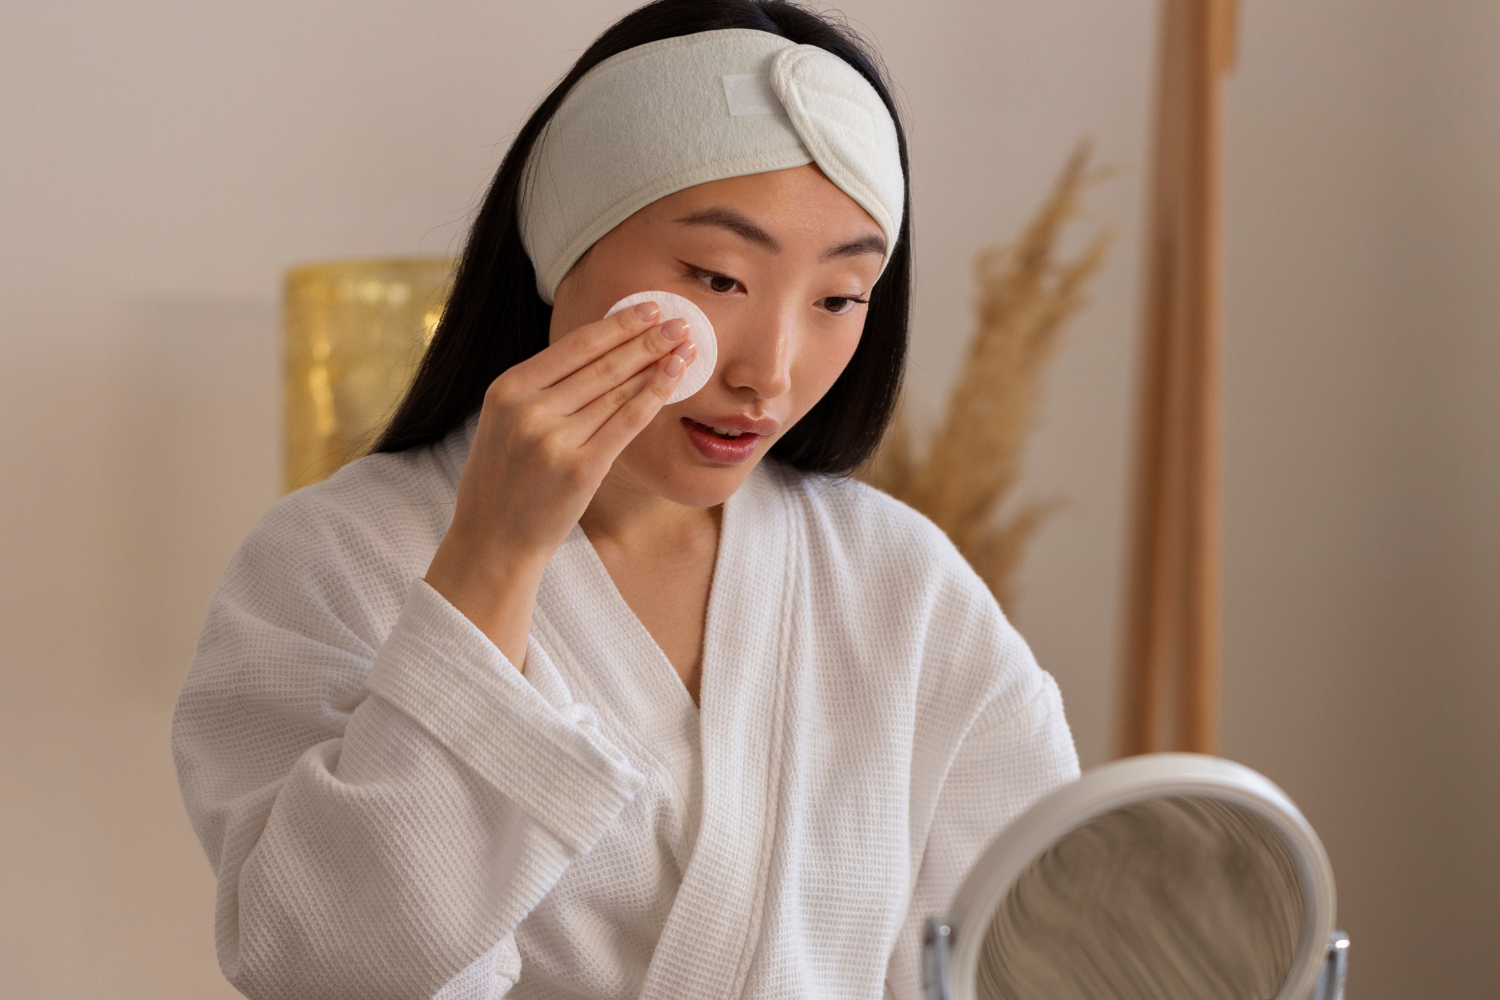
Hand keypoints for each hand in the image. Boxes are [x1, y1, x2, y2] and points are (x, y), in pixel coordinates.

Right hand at [424, 300, 695, 666]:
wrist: (492, 539)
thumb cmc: (504, 479)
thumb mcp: (505, 421)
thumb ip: (541, 389)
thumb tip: (600, 352)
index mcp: (507, 389)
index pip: (573, 346)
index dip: (616, 325)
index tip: (647, 308)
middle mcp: (529, 410)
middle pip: (601, 365)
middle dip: (646, 339)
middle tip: (680, 319)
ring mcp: (554, 440)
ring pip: (617, 391)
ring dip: (657, 363)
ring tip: (685, 345)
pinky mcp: (580, 469)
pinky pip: (626, 424)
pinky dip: (653, 396)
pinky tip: (674, 377)